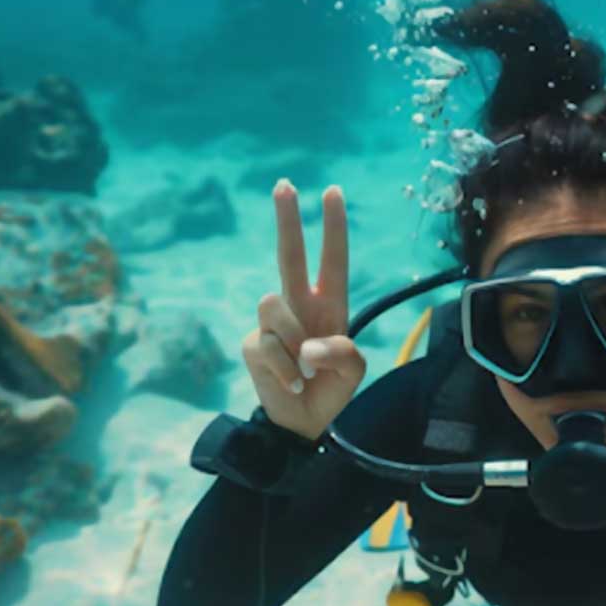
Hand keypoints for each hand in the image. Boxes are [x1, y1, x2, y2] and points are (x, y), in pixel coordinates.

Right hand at [241, 179, 365, 440]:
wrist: (302, 421)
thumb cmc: (331, 387)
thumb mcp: (353, 371)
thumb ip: (341, 353)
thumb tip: (306, 346)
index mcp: (330, 304)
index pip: (334, 259)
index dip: (334, 227)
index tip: (332, 192)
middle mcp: (299, 304)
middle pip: (289, 255)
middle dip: (287, 219)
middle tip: (284, 184)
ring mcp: (272, 323)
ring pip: (276, 308)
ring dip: (294, 343)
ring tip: (306, 371)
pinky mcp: (253, 344)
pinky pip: (268, 346)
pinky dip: (285, 371)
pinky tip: (292, 384)